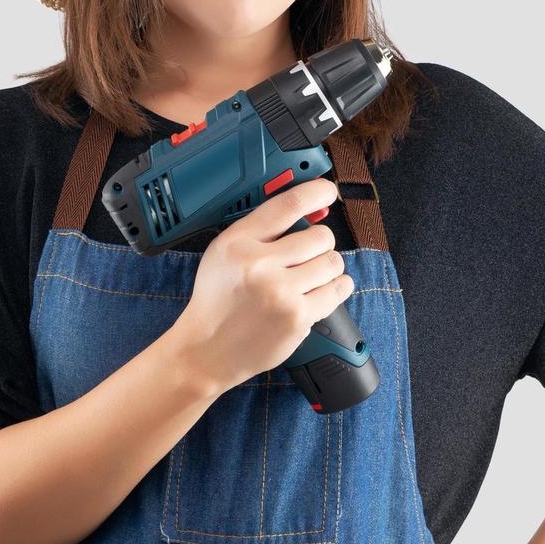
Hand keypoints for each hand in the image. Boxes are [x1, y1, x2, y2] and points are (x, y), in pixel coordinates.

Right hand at [169, 176, 351, 394]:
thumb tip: (311, 211)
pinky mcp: (297, 317)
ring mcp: (279, 292)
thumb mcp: (224, 253)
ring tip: (312, 276)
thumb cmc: (218, 300)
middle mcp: (258, 264)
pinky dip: (337, 287)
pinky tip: (324, 289)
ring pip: (332, 262)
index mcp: (238, 242)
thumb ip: (261, 230)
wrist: (206, 351)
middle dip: (320, 244)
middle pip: (320, 236)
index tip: (327, 192)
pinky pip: (337, 290)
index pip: (287, 205)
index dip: (315, 193)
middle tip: (308, 256)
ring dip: (328, 267)